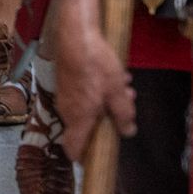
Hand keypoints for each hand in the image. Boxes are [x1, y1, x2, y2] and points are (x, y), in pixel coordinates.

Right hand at [49, 18, 134, 161]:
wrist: (75, 35)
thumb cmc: (95, 64)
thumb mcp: (117, 91)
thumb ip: (123, 114)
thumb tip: (128, 132)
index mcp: (79, 119)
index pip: (73, 150)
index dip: (84, 158)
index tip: (96, 158)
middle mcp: (67, 111)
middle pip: (85, 127)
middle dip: (107, 121)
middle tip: (125, 109)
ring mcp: (64, 96)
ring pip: (87, 108)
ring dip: (105, 103)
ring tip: (124, 88)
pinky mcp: (65, 82)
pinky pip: (82, 95)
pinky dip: (97, 91)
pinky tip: (112, 76)